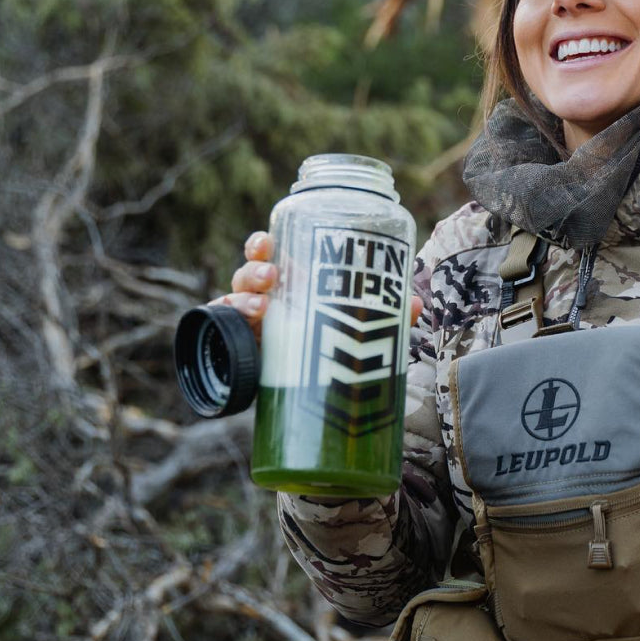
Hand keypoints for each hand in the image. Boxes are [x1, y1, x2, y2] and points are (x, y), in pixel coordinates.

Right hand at [210, 231, 422, 340]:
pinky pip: (224, 335)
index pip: (270, 256)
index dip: (262, 245)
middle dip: (254, 269)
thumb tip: (415, 303)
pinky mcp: (241, 353)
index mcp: (289, 285)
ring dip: (243, 298)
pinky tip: (235, 328)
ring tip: (262, 306)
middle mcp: (265, 300)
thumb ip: (383, 316)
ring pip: (234, 301)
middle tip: (272, 276)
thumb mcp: (357, 330)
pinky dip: (224, 327)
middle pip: (250, 274)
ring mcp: (250, 327)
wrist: (309, 399)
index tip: (267, 242)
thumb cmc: (331, 348)